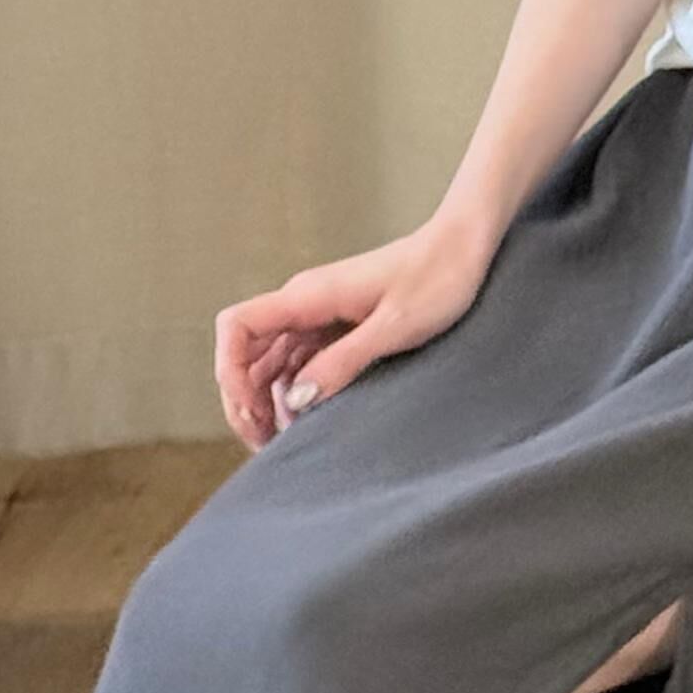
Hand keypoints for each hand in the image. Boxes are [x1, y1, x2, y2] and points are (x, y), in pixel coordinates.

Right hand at [215, 215, 498, 448]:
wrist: (464, 248)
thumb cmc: (437, 280)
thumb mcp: (394, 328)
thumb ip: (344, 362)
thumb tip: (298, 400)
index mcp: (308, 297)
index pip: (237, 327)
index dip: (229, 371)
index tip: (250, 410)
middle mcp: (303, 303)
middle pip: (245, 351)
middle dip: (244, 398)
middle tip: (262, 443)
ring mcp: (318, 314)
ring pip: (270, 360)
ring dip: (267, 399)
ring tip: (281, 441)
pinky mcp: (337, 325)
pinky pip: (299, 360)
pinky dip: (294, 390)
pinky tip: (307, 418)